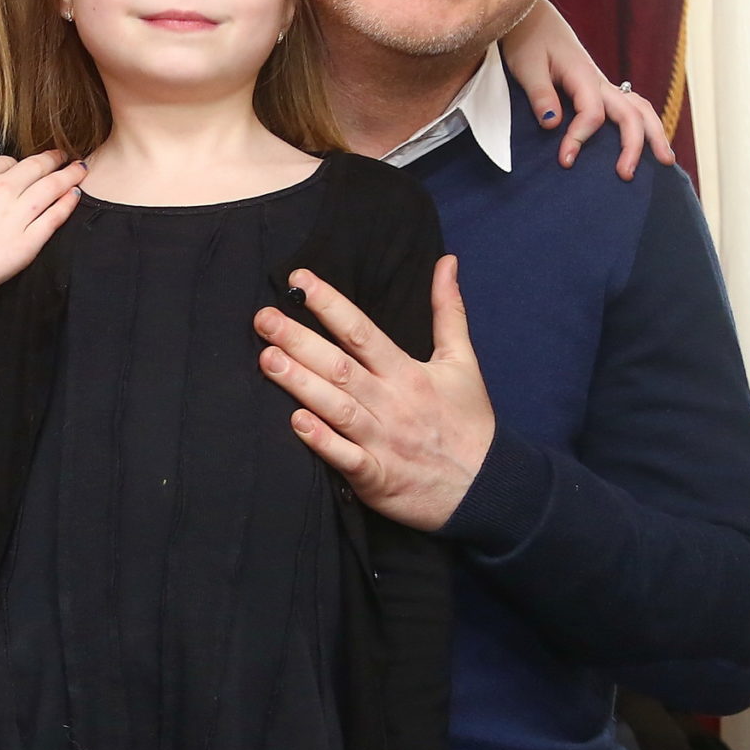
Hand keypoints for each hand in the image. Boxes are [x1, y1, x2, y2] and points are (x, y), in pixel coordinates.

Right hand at [0, 151, 83, 303]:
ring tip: (80, 169)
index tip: (32, 166)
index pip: (9, 161)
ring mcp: (15, 216)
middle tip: (67, 156)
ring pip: (51, 188)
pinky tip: (76, 196)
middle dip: (54, 159)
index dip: (22, 164)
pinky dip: (68, 204)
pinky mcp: (25, 243)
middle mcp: (0, 189)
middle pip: (36, 168)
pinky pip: (54, 218)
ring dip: (69, 175)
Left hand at [255, 260, 493, 531]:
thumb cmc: (468, 422)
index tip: (300, 280)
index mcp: (408, 373)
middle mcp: (392, 402)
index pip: (362, 332)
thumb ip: (448, 311)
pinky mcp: (376, 476)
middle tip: (262, 318)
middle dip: (299, 340)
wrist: (487, 488)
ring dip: (300, 383)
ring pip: (336, 407)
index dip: (330, 304)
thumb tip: (446, 262)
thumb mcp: (463, 362)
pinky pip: (345, 457)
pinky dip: (322, 441)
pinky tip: (295, 422)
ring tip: (266, 359)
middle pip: (340, 366)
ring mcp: (383, 441)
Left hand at [499, 0, 676, 178]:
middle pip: (631, 113)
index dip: (581, 138)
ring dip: (654, 135)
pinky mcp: (600, 90)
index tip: (565, 161)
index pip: (593, 113)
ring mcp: (603, 86)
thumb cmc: (527, 41)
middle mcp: (600, 81)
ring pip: (640, 109)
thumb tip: (552, 123)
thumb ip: (540, 94)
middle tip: (627, 175)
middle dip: (634, 145)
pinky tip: (649, 146)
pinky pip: (630, 108)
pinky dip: (644, 126)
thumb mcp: (526, 66)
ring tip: (665, 162)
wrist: (533, 19)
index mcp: (582, 75)